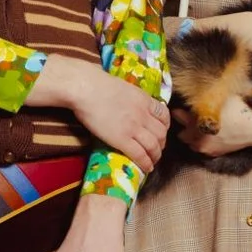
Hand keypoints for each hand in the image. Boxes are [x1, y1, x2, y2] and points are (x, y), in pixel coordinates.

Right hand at [37, 55, 165, 173]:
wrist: (86, 88)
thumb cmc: (97, 84)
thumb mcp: (125, 88)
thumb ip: (132, 99)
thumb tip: (130, 104)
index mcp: (145, 100)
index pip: (164, 115)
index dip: (165, 126)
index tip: (161, 132)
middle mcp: (143, 115)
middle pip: (161, 133)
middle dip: (161, 144)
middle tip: (156, 149)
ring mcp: (134, 128)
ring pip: (153, 146)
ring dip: (155, 156)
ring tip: (152, 161)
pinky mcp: (122, 139)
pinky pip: (139, 154)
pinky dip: (145, 163)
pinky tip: (146, 168)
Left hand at [173, 92, 251, 157]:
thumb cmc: (240, 110)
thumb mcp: (223, 95)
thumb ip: (209, 90)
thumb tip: (198, 78)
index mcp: (196, 121)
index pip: (177, 115)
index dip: (181, 109)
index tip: (184, 106)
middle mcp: (197, 137)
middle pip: (180, 132)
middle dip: (184, 125)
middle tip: (192, 117)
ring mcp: (205, 148)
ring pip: (190, 142)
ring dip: (192, 135)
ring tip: (200, 127)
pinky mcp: (213, 154)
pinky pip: (200, 149)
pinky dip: (202, 143)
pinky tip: (210, 135)